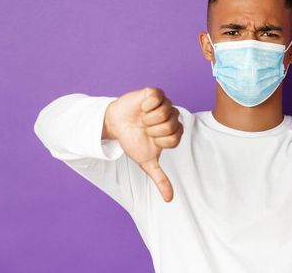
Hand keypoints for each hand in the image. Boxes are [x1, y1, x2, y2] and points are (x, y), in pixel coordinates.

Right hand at [104, 87, 183, 201]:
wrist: (115, 125)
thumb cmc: (133, 141)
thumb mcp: (146, 162)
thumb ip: (160, 179)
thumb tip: (169, 199)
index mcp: (174, 132)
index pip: (175, 138)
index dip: (159, 141)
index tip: (150, 139)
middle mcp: (172, 117)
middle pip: (172, 125)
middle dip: (153, 130)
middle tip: (145, 128)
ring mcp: (164, 104)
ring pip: (165, 112)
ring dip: (149, 118)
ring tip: (142, 119)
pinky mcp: (154, 93)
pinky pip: (158, 96)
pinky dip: (147, 105)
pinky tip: (142, 108)